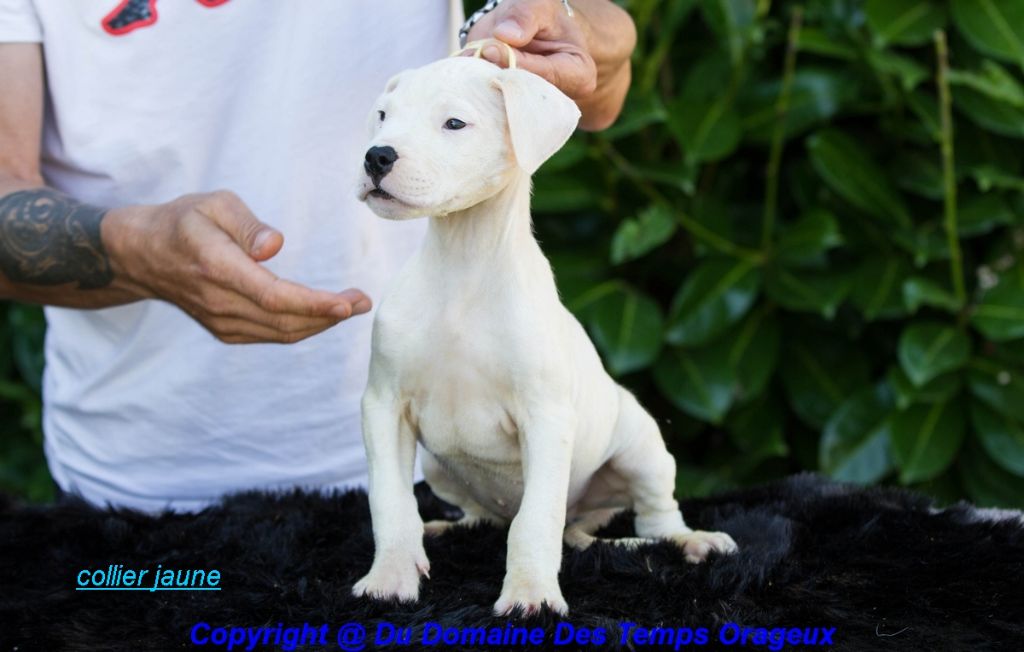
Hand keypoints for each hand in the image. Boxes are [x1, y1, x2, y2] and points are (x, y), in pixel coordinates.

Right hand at [103, 190, 370, 343]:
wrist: (142, 254)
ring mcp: (220, 321)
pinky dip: (301, 328)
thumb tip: (275, 246)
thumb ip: (247, 224)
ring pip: (281, 332)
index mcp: (218, 267)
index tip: (347, 303)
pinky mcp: (225, 330)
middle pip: (284, 320)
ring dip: (320, 323)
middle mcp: (219, 301)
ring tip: (352, 306)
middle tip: (363, 300)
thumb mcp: (214, 204)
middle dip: (329, 315)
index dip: (314, 304)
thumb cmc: (184, 221)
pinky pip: (271, 335)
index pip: (273, 296)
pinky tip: (322, 315)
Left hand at [467, 0, 596, 98]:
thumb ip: (524, 17)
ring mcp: (532, 107)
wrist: (525, 30)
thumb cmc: (541, 18)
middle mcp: (557, 98)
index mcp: (578, 75)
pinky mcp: (510, 110)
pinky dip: (474, 90)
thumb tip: (505, 35)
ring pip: (504, 105)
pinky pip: (490, 108)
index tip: (491, 49)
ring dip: (481, 84)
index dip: (517, 63)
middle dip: (496, 76)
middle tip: (474, 57)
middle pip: (524, 95)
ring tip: (469, 61)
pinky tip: (466, 74)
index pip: (546, 75)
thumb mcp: (538, 6)